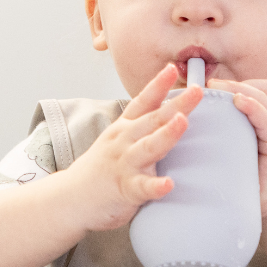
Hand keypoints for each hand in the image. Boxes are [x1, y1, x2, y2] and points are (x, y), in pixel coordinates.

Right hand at [66, 63, 202, 232]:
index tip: (171, 68)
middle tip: (196, 90)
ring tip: (183, 121)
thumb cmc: (102, 169)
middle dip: (176, 104)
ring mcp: (124, 164)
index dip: (157, 84)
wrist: (70, 198)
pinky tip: (169, 184)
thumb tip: (175, 114)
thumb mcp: (119, 140)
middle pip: (153, 120)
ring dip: (166, 134)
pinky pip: (142, 187)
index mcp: (124, 128)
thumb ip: (143, 128)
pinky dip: (156, 185)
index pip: (143, 102)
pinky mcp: (125, 189)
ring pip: (148, 147)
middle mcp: (124, 141)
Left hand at [206, 78, 266, 219]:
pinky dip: (254, 107)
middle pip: (264, 89)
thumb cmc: (254, 187)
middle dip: (236, 82)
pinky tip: (239, 101)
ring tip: (220, 88)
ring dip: (242, 88)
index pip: (261, 92)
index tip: (212, 85)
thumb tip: (194, 133)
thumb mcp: (241, 158)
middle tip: (210, 84)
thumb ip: (230, 143)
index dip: (239, 84)